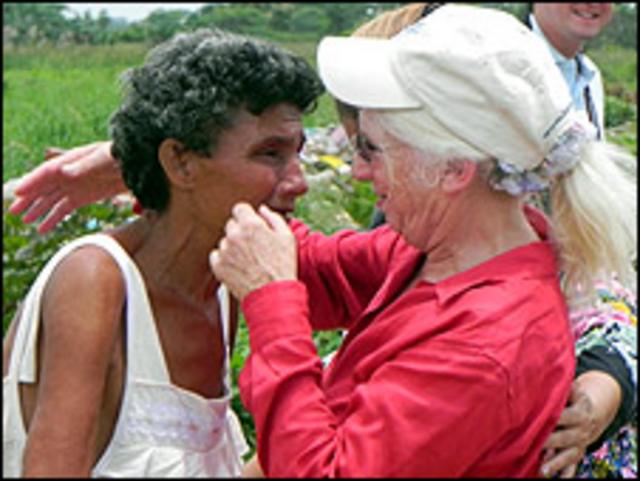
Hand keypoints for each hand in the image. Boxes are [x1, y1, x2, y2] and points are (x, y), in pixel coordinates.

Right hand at [8, 141, 126, 233]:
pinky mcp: (84, 197)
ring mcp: (75, 186)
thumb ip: (84, 166)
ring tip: (25, 221)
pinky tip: (42, 229)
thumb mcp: (103, 159)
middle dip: (29, 199)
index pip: (46, 173)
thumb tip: (62, 170)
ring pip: (51, 200)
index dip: (32, 182)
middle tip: (13, 211)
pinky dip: (52, 219)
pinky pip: (63, 209)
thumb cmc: (120, 157)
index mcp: (71, 161)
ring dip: (37, 210)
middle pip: (44, 187)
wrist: (136, 165)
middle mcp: (68, 173)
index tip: (18, 193)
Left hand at [209, 203, 296, 300]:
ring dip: (233, 246)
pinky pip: (216, 255)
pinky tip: (238, 266)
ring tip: (248, 260)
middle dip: (241, 231)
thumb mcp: (287, 237)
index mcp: (251, 225)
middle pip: (231, 224)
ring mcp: (224, 251)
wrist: (273, 295)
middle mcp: (234, 235)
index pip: (240, 208)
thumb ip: (274, 218)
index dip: (247, 216)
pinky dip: (225, 259)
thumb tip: (262, 209)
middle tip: (253, 246)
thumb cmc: (282, 266)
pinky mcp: (218, 266)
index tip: (251, 225)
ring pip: (225, 241)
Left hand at [541, 371, 621, 477]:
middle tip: (537, 444)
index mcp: (580, 412)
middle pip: (566, 438)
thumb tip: (543, 382)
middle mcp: (581, 431)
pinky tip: (555, 479)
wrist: (592, 413)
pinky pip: (572, 466)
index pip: (566, 416)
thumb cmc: (574, 398)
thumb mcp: (573, 390)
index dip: (555, 417)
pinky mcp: (576, 453)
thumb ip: (562, 389)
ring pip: (569, 455)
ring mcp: (580, 444)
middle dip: (551, 442)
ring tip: (543, 470)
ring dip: (556, 463)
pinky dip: (564, 474)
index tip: (540, 418)